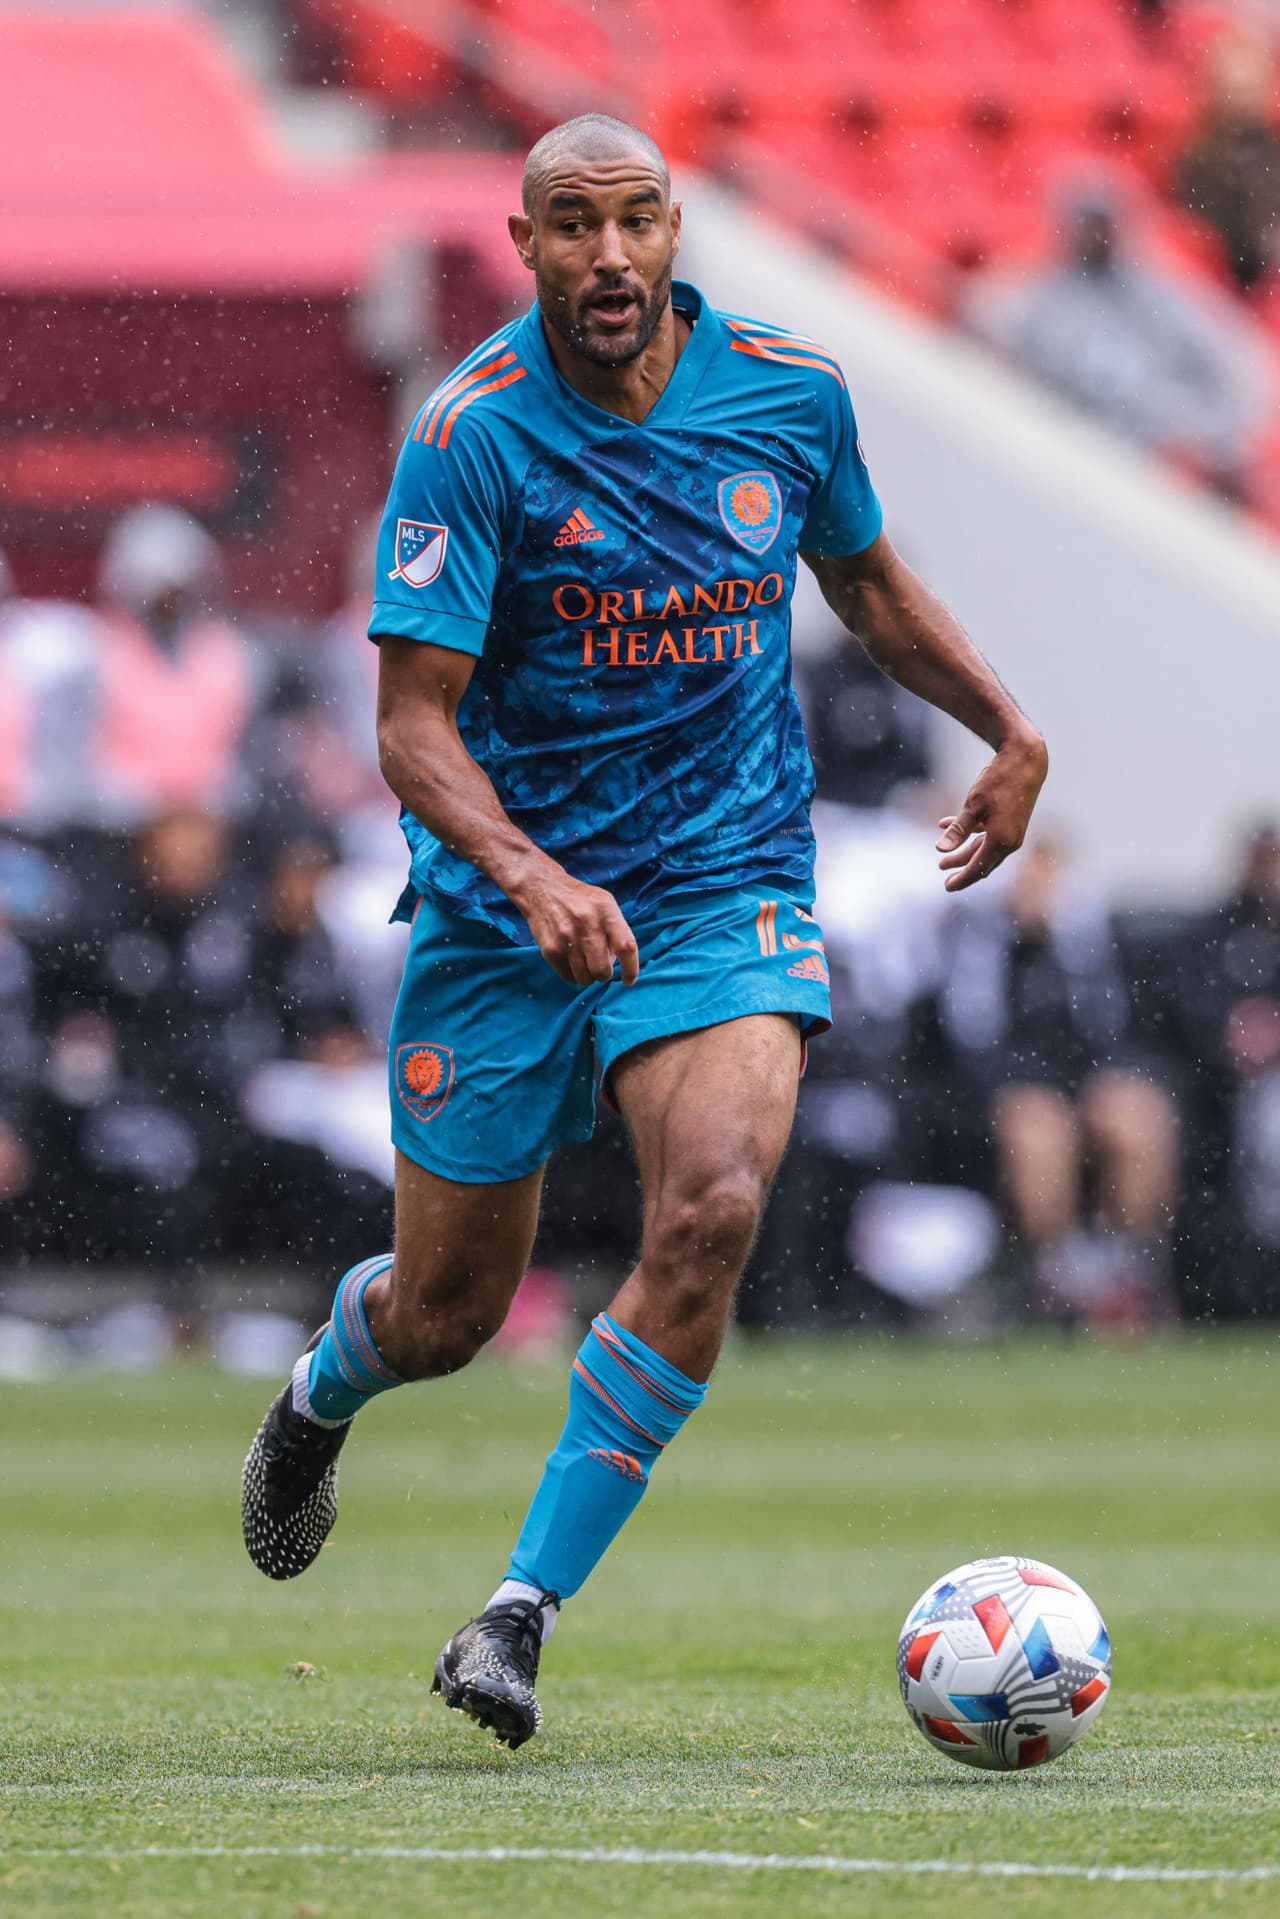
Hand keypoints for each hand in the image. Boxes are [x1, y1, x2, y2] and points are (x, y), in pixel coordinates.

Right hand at [514, 865, 639, 986]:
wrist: (541, 889)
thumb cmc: (579, 899)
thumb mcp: (604, 903)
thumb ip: (616, 929)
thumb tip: (620, 961)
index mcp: (606, 911)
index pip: (626, 947)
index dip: (631, 969)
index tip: (629, 980)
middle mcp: (588, 925)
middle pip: (603, 970)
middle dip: (603, 973)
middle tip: (599, 964)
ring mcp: (567, 939)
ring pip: (585, 978)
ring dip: (587, 975)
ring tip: (583, 960)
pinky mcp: (551, 950)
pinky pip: (568, 977)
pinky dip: (572, 974)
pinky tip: (571, 960)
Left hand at [936, 732, 1047, 891]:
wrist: (1026, 759)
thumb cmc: (999, 780)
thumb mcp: (973, 805)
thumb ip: (957, 830)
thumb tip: (940, 850)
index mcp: (1001, 840)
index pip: (978, 868)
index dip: (961, 879)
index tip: (947, 887)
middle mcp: (1010, 840)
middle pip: (983, 862)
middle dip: (962, 868)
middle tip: (943, 875)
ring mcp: (1013, 832)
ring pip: (985, 849)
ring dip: (964, 852)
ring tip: (943, 857)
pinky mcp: (1012, 821)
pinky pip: (989, 834)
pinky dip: (970, 833)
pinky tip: (946, 824)